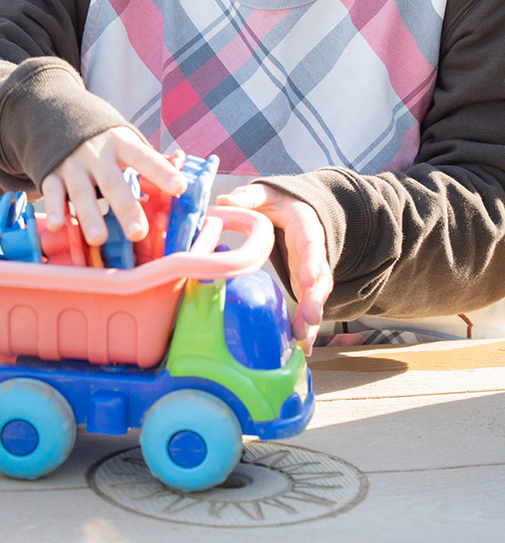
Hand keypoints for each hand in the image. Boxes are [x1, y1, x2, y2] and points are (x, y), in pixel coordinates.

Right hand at [40, 127, 185, 246]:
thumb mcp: (126, 141)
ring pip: (81, 191)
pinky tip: (58, 226)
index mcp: (121, 144)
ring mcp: (73, 164)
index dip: (162, 172)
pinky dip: (54, 208)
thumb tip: (183, 175)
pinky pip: (52, 192)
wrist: (58, 117)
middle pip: (113, 182)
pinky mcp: (52, 174)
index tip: (180, 187)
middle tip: (138, 232)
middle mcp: (97, 154)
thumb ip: (150, 160)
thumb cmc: (104, 140)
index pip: (144, 157)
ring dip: (89, 216)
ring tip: (98, 239)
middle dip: (125, 207)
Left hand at [216, 184, 331, 354]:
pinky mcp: (304, 285)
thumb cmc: (278, 203)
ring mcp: (311, 271)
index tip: (307, 281)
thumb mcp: (265, 194)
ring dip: (311, 320)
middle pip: (319, 277)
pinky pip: (308, 306)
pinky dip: (305, 327)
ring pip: (316, 297)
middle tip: (309, 319)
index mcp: (305, 227)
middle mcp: (313, 253)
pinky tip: (301, 347)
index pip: (311, 245)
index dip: (310, 263)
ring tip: (302, 342)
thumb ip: (248, 197)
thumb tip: (224, 201)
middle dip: (315, 299)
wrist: (297, 210)